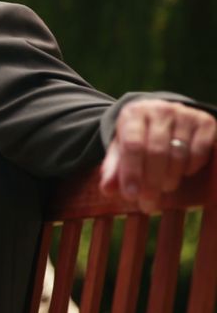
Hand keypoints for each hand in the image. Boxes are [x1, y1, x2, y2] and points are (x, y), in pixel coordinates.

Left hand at [99, 99, 216, 212]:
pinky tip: (183, 172)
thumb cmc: (139, 137)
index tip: (130, 195)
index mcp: (133, 114)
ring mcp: (185, 113)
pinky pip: (200, 151)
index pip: (132, 145)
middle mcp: (159, 109)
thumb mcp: (122, 150)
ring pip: (179, 153)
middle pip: (156, 151)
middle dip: (151, 182)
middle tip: (148, 204)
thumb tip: (107, 190)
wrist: (164, 116)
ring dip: (170, 178)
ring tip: (164, 188)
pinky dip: (191, 167)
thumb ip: (114, 169)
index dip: (131, 172)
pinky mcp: (206, 121)